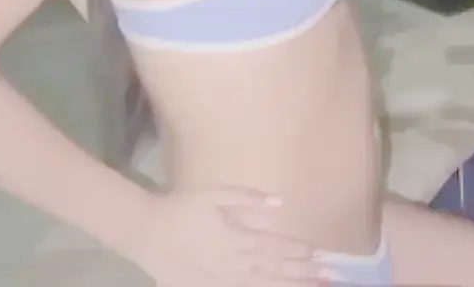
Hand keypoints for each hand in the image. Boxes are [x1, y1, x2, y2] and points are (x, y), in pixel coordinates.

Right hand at [124, 186, 328, 285]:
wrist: (144, 231)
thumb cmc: (181, 208)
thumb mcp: (213, 194)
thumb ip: (247, 198)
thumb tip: (281, 201)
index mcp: (236, 237)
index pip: (275, 246)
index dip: (300, 252)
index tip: (323, 255)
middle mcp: (233, 261)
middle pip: (273, 270)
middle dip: (303, 274)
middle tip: (329, 277)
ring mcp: (220, 278)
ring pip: (260, 285)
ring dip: (287, 286)